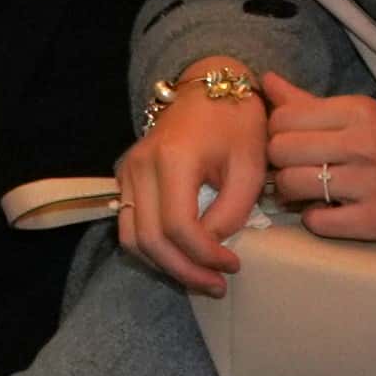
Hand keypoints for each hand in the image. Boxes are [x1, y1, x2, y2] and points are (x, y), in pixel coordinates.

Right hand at [120, 79, 276, 295]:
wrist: (210, 90)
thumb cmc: (237, 125)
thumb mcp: (250, 167)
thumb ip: (232, 211)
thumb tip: (214, 245)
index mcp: (173, 159)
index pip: (179, 226)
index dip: (205, 256)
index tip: (233, 266)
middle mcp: (140, 166)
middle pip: (149, 239)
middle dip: (185, 270)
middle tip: (218, 286)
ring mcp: (127, 171)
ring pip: (132, 237)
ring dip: (165, 265)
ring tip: (200, 277)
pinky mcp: (126, 177)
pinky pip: (131, 225)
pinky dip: (154, 249)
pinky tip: (184, 257)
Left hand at [269, 90, 375, 252]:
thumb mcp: (367, 119)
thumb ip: (312, 104)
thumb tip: (265, 82)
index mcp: (359, 111)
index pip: (281, 118)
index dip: (275, 136)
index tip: (290, 148)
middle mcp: (364, 142)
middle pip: (279, 150)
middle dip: (278, 166)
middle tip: (295, 174)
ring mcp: (371, 182)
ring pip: (292, 184)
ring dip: (293, 196)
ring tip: (310, 195)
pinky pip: (317, 222)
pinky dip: (316, 221)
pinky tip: (331, 215)